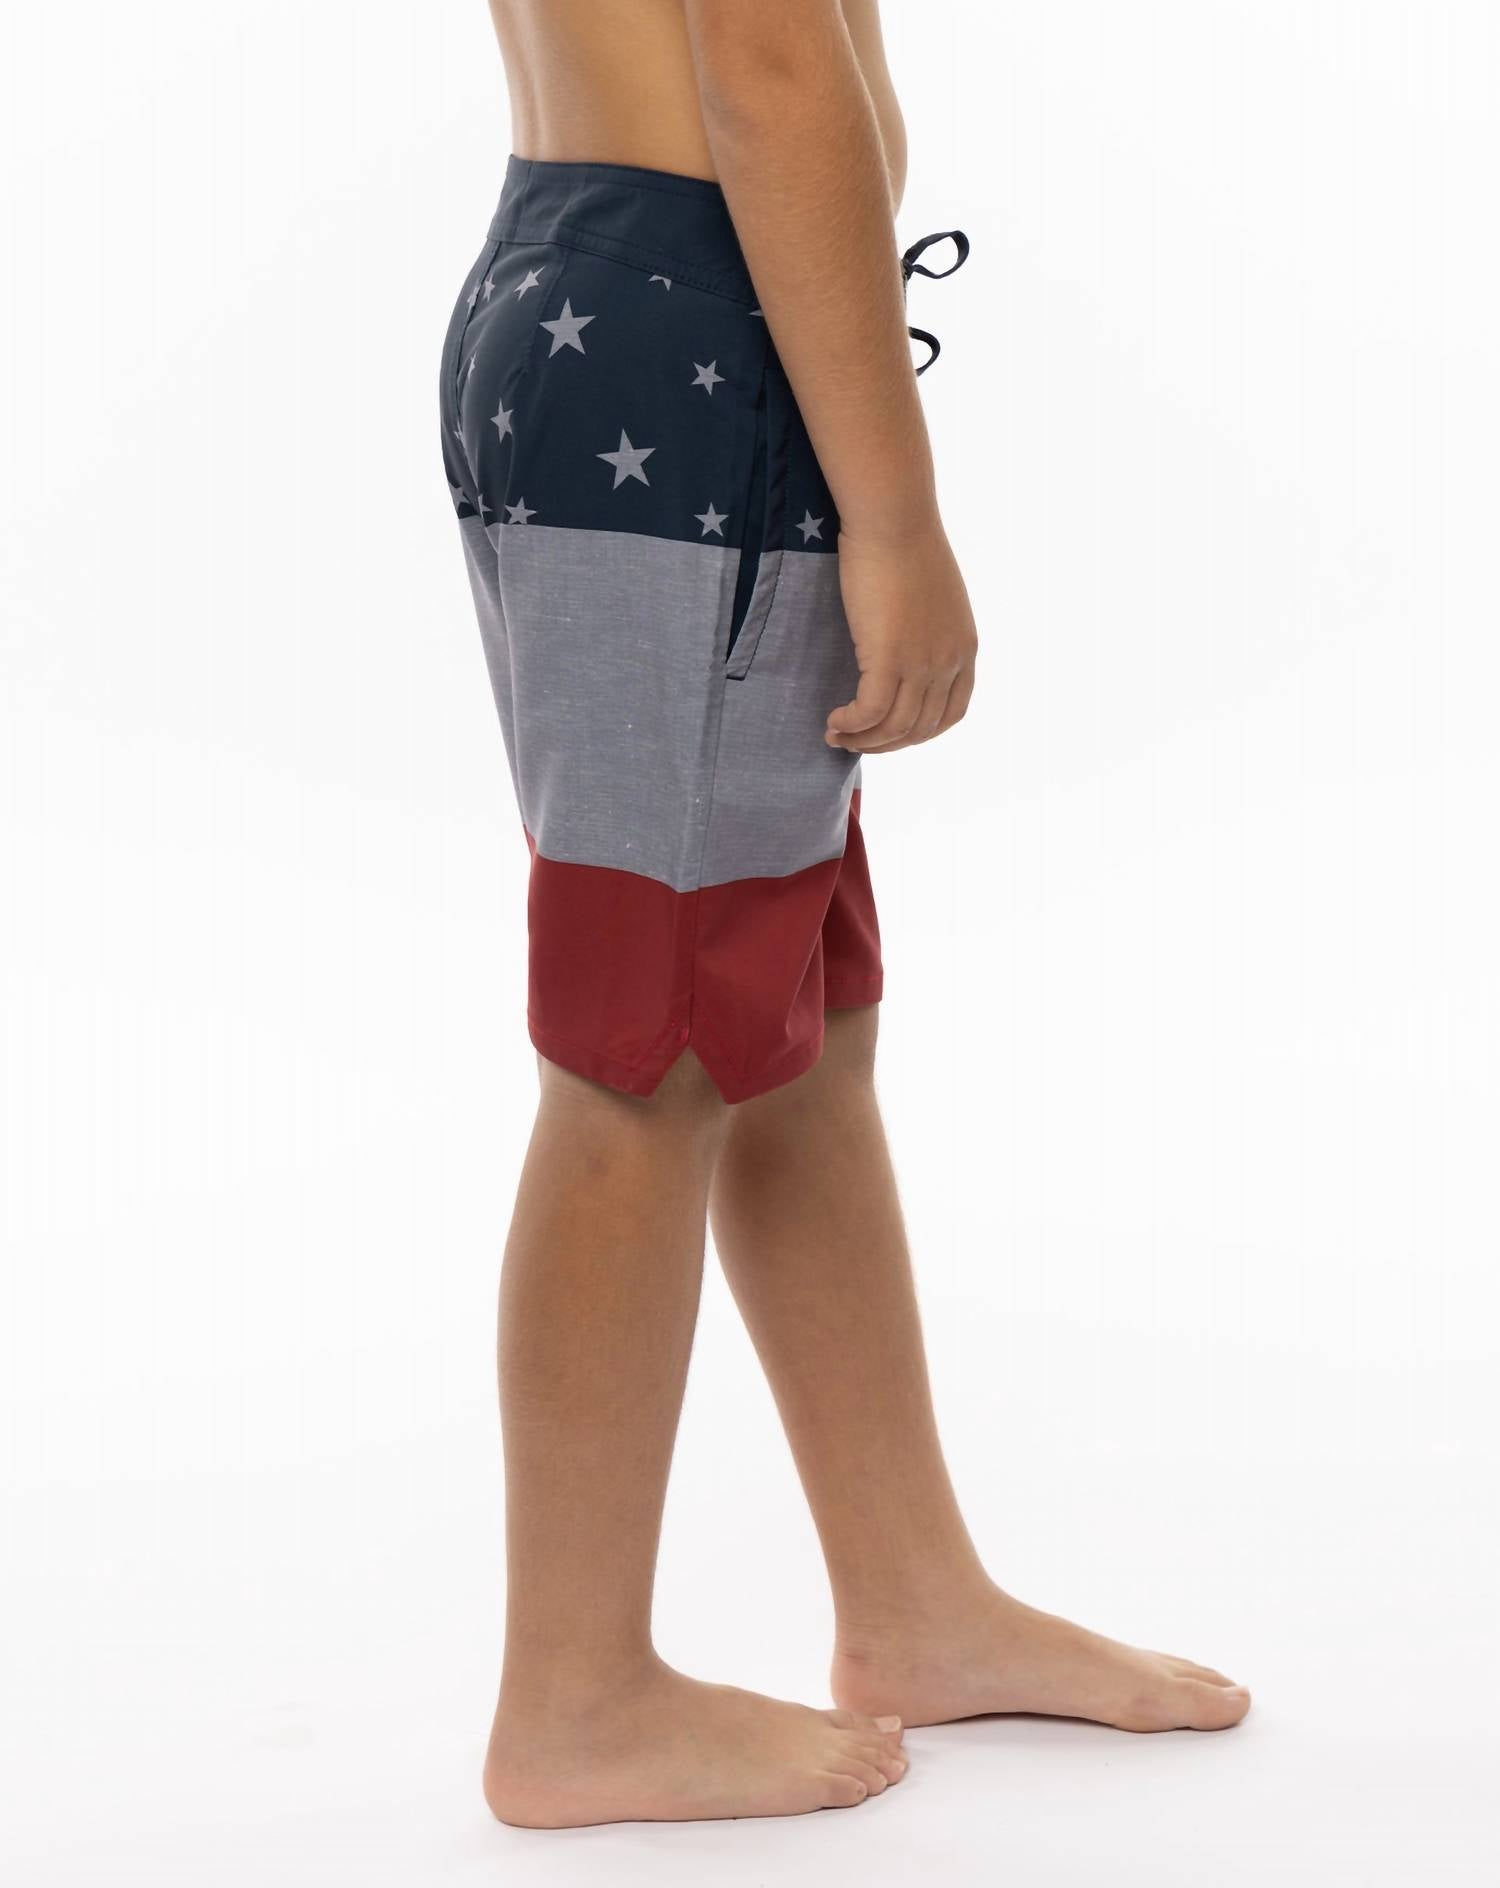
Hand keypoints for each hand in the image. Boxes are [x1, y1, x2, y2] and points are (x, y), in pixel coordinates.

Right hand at [825, 519, 977, 752]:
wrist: (894, 519)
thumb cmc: (904, 545)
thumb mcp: (931, 596)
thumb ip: (927, 629)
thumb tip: (902, 645)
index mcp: (964, 648)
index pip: (951, 714)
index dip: (918, 733)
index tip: (889, 732)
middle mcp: (949, 662)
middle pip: (920, 729)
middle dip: (885, 743)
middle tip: (853, 740)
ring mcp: (922, 663)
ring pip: (894, 727)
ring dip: (863, 739)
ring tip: (836, 735)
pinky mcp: (889, 658)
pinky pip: (870, 711)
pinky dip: (851, 724)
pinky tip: (834, 721)